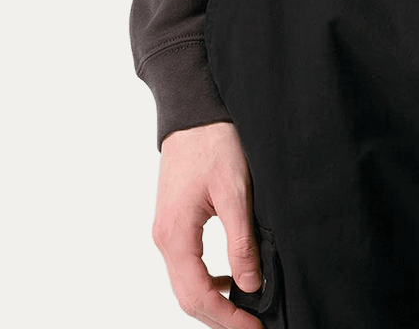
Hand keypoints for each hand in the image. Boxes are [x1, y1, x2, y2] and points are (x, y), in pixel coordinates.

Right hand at [152, 119, 264, 325]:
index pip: (197, 295)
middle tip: (252, 326)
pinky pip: (187, 265)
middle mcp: (164, 239)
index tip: (253, 328)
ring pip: (185, 284)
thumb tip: (250, 285)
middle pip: (187, 297)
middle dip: (219, 317)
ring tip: (244, 310)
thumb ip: (241, 242)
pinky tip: (229, 279)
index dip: (226, 318)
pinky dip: (206, 281)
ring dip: (213, 302)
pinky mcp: (174, 223)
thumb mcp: (235, 192)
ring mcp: (166, 232)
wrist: (193, 111)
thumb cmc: (213, 143)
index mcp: (176, 235)